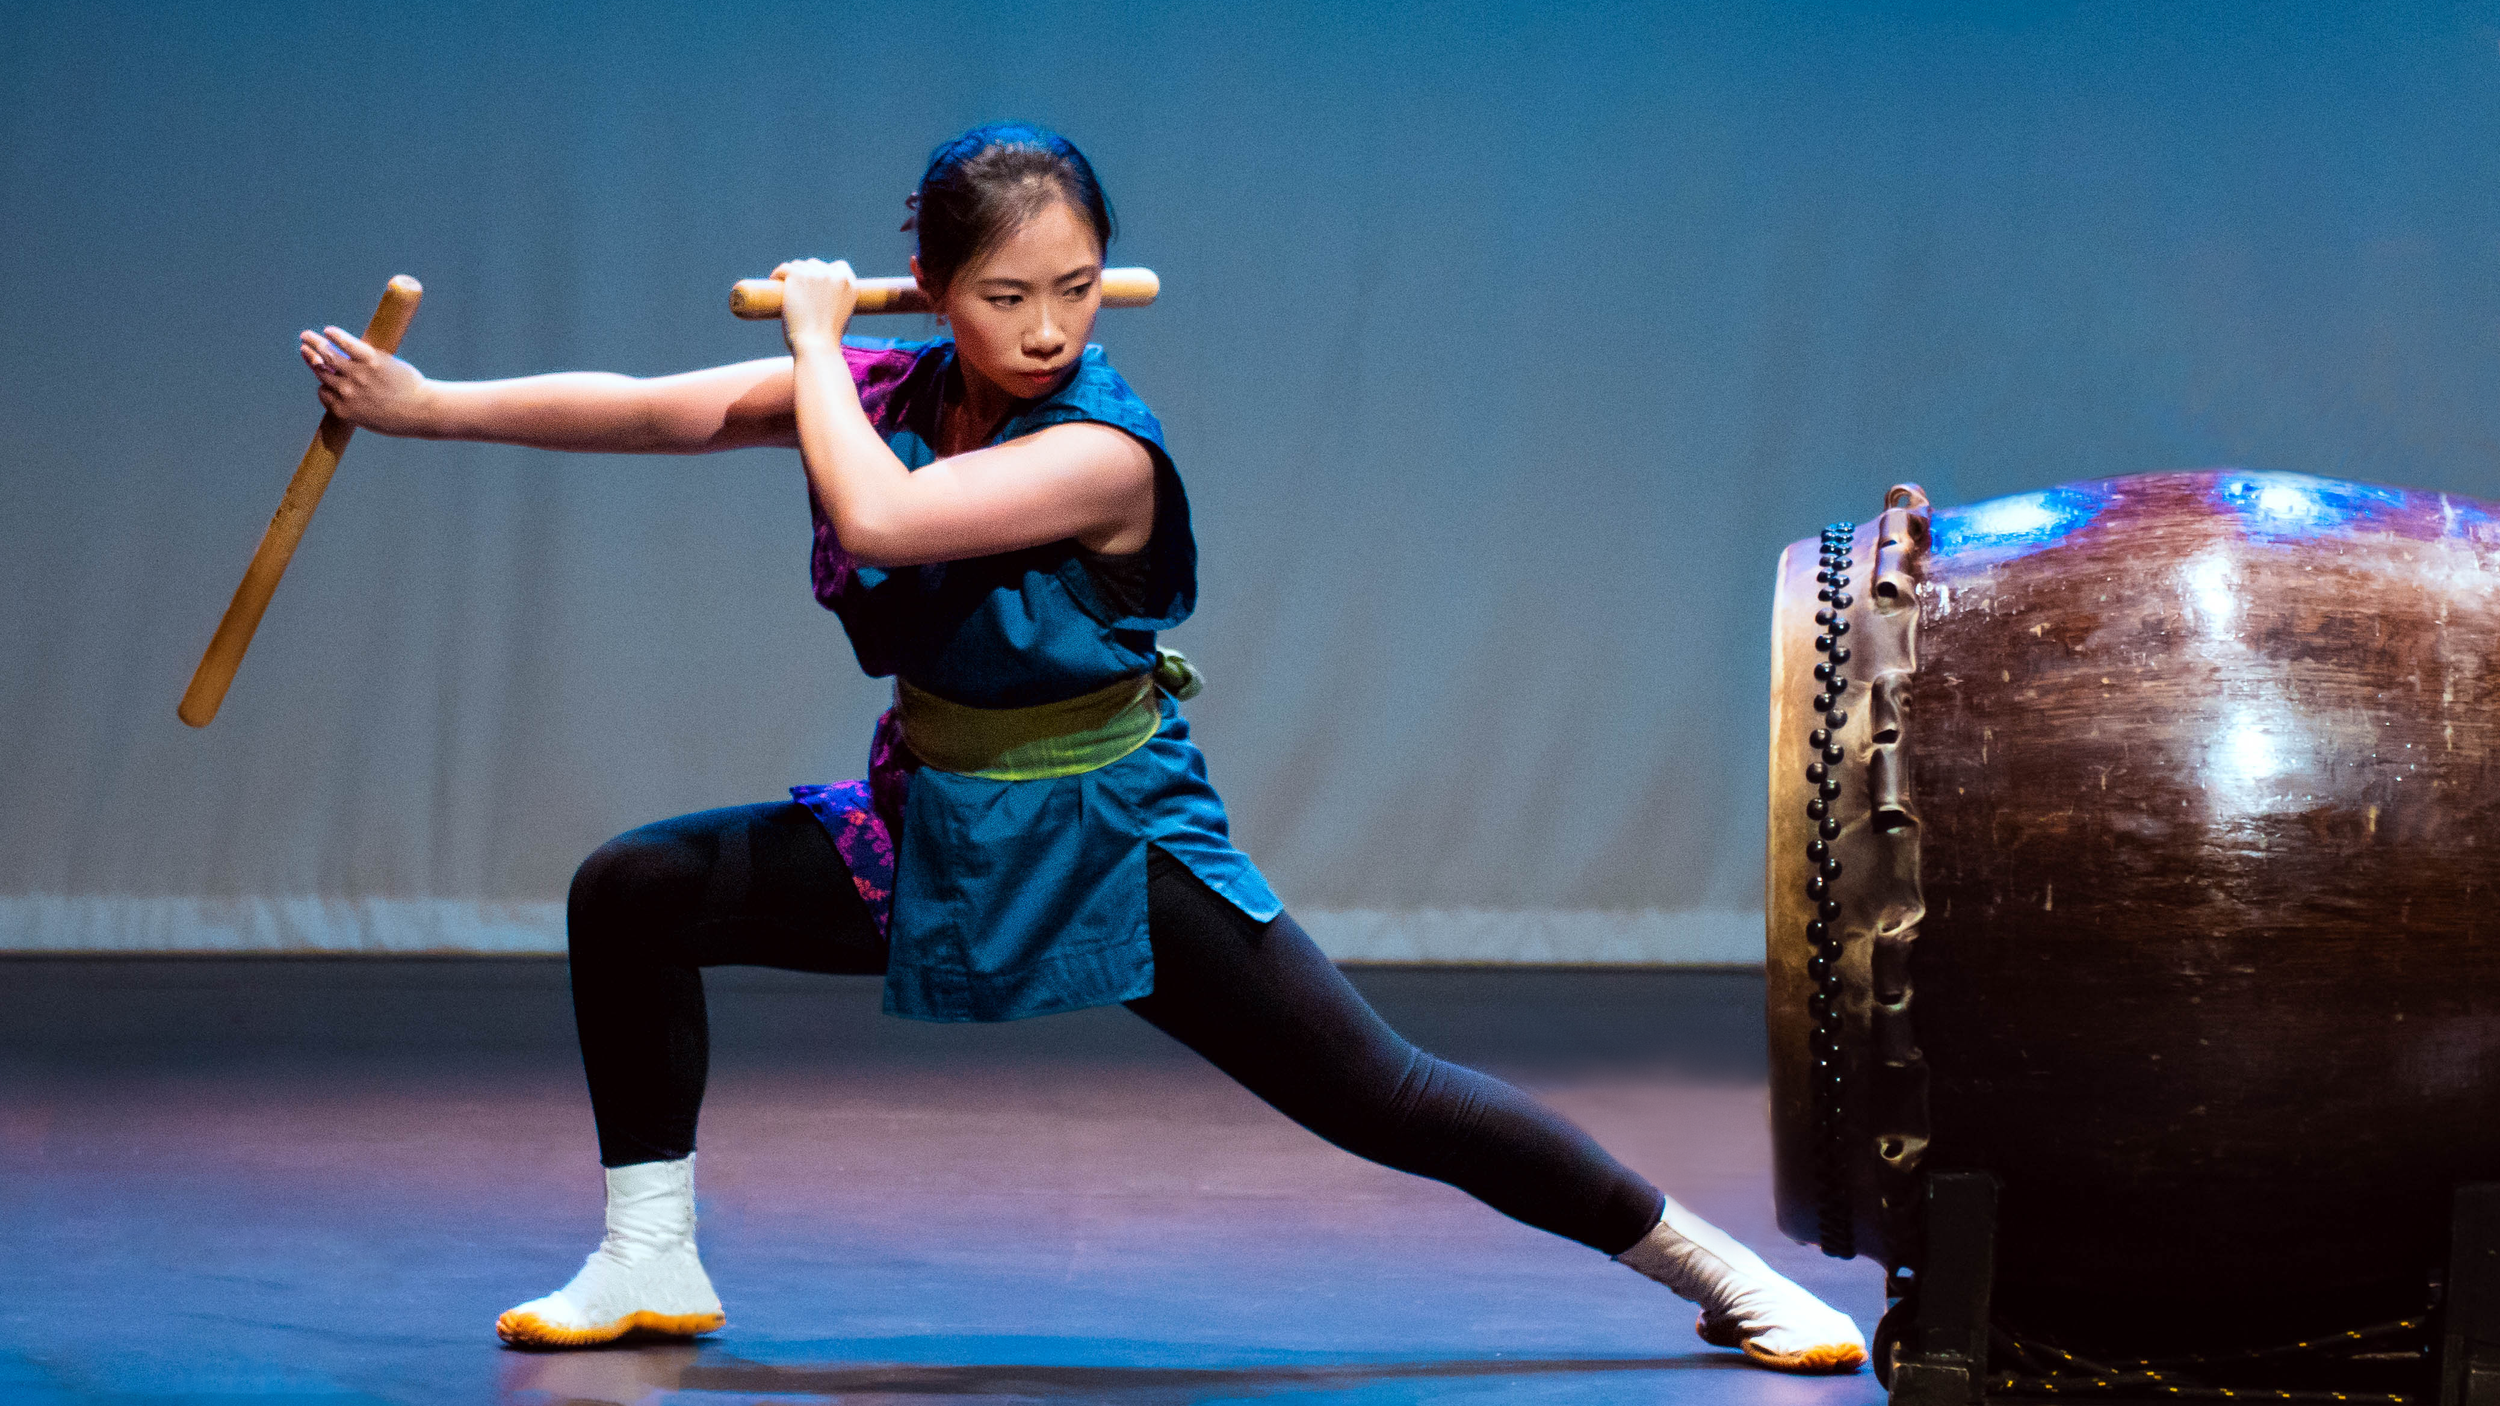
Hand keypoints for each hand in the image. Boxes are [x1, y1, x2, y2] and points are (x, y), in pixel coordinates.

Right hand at [298, 326, 432, 433]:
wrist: (423, 411)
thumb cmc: (403, 419)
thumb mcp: (374, 421)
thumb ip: (360, 409)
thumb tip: (355, 400)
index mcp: (343, 410)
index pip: (323, 393)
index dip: (324, 386)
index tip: (326, 381)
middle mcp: (345, 391)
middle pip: (322, 372)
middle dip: (311, 359)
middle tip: (304, 348)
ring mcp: (356, 375)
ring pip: (328, 355)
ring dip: (314, 343)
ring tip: (306, 336)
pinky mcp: (370, 359)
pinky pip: (347, 344)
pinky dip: (336, 336)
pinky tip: (329, 330)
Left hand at [773, 258, 857, 354]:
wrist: (816, 345)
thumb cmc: (826, 340)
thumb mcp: (841, 318)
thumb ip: (836, 302)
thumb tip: (821, 296)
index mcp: (850, 286)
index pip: (839, 267)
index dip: (826, 272)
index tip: (815, 281)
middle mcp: (836, 277)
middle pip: (816, 265)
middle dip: (806, 275)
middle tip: (796, 289)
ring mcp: (817, 275)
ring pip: (799, 266)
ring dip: (791, 276)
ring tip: (783, 288)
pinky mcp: (798, 276)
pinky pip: (784, 268)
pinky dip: (777, 275)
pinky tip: (773, 282)